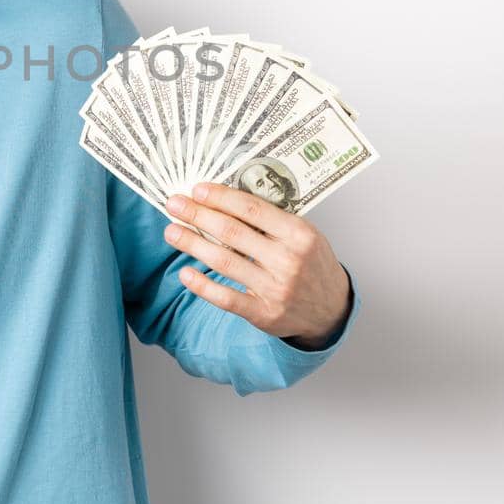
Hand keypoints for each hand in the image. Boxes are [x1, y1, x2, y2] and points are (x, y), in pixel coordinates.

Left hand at [163, 182, 350, 349]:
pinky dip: (203, 285)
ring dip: (193, 244)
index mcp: (299, 234)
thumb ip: (270, 220)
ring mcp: (276, 289)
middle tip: (174, 204)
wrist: (331, 308)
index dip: (220, 197)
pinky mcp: (264, 314)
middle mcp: (288, 260)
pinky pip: (227, 298)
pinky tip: (186, 273)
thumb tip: (222, 199)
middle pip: (233, 232)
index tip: (196, 189)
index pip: (252, 209)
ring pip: (225, 262)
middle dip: (198, 215)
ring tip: (172, 232)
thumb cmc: (311, 264)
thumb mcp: (302, 234)